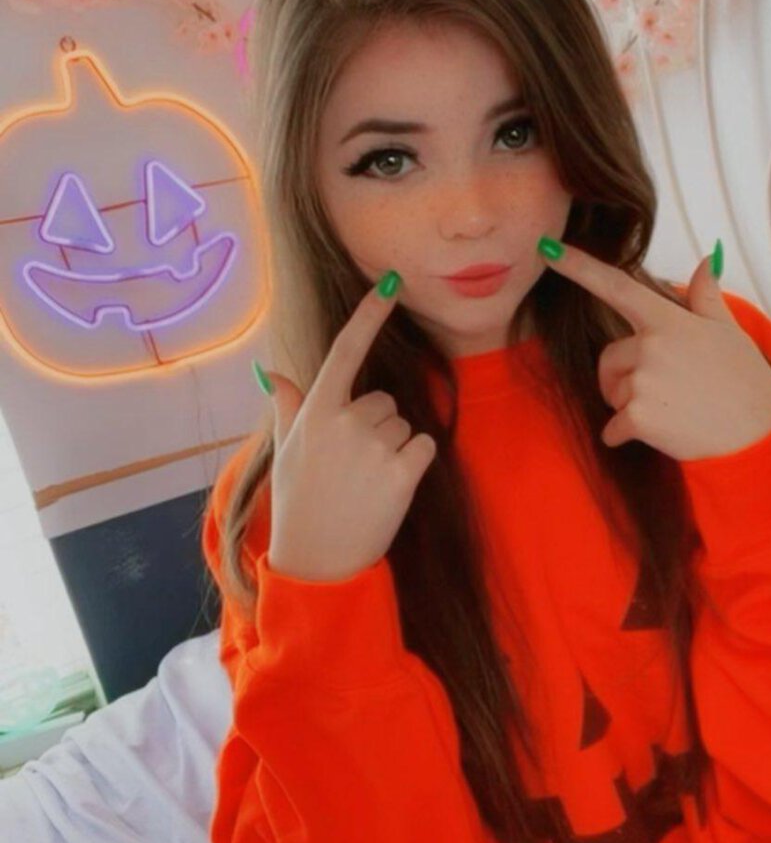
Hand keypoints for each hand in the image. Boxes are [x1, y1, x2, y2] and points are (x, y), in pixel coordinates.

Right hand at [262, 280, 436, 583]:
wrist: (318, 561)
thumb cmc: (299, 505)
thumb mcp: (285, 453)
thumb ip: (288, 409)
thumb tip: (274, 375)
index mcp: (315, 410)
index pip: (345, 349)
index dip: (370, 313)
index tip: (391, 282)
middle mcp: (345, 419)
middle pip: (383, 400)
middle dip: (375, 426)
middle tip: (353, 467)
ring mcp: (374, 444)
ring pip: (404, 424)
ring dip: (394, 448)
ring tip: (366, 482)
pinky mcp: (402, 470)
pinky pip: (424, 446)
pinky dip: (415, 464)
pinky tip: (391, 488)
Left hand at [540, 243, 770, 461]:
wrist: (757, 436)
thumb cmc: (746, 382)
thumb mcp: (729, 331)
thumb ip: (706, 296)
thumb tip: (707, 260)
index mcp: (668, 320)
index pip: (616, 286)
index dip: (579, 267)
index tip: (547, 249)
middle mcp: (650, 346)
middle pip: (610, 358)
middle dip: (623, 376)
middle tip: (663, 391)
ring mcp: (642, 382)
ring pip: (614, 393)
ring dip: (632, 406)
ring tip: (673, 411)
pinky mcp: (637, 417)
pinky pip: (613, 428)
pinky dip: (626, 436)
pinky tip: (661, 434)